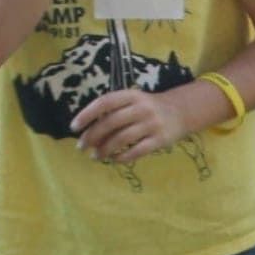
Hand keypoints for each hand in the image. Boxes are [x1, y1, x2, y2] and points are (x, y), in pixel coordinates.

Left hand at [71, 86, 196, 163]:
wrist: (181, 111)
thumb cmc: (149, 107)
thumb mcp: (133, 100)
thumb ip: (114, 110)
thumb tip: (88, 129)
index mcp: (132, 95)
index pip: (105, 103)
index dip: (87, 114)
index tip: (74, 127)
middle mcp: (142, 108)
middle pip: (111, 123)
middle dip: (92, 136)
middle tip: (81, 147)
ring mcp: (152, 124)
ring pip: (122, 139)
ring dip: (104, 149)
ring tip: (95, 156)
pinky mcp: (160, 140)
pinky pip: (137, 151)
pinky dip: (122, 157)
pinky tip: (113, 160)